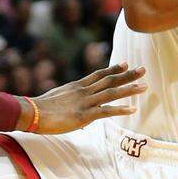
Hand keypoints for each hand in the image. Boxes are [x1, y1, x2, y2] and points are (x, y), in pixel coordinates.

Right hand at [27, 62, 146, 133]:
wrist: (33, 112)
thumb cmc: (40, 108)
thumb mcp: (56, 98)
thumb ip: (67, 99)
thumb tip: (70, 103)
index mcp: (77, 86)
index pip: (99, 75)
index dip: (113, 69)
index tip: (125, 63)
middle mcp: (84, 91)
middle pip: (110, 80)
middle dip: (128, 75)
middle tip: (143, 69)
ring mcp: (85, 102)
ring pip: (112, 93)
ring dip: (129, 90)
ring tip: (144, 86)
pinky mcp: (85, 115)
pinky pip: (107, 111)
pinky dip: (121, 110)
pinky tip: (133, 109)